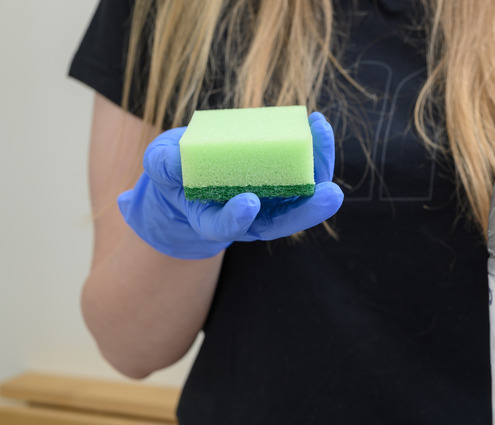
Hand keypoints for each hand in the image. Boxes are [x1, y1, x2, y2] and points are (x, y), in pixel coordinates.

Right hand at [117, 111, 343, 258]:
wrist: (192, 171)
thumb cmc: (175, 173)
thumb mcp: (161, 168)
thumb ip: (164, 165)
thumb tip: (175, 161)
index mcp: (214, 221)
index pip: (226, 227)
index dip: (236, 218)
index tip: (248, 201)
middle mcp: (249, 217)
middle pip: (283, 220)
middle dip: (309, 208)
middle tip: (331, 193)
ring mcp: (269, 201)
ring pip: (302, 195)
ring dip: (319, 169)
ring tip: (323, 135)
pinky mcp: (281, 180)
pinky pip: (303, 171)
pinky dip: (314, 151)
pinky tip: (318, 126)